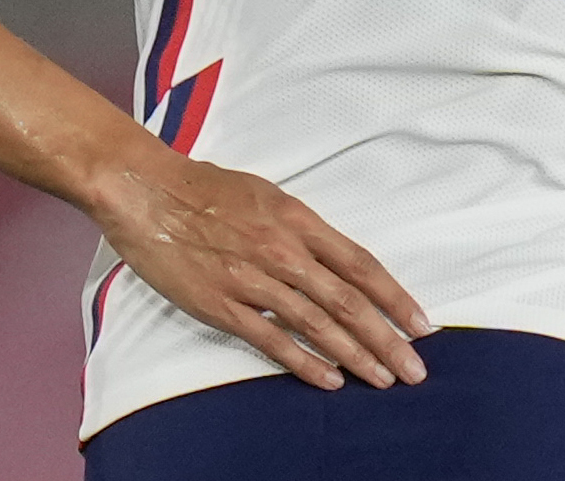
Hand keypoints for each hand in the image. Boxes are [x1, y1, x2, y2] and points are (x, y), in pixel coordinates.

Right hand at [89, 143, 431, 391]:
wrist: (142, 189)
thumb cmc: (199, 186)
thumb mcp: (263, 192)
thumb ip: (298, 226)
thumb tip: (331, 257)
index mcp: (294, 219)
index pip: (359, 264)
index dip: (395, 297)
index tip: (421, 324)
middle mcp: (281, 250)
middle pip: (348, 301)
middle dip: (387, 339)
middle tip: (414, 369)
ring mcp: (251, 279)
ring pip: (317, 324)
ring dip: (355, 355)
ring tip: (381, 379)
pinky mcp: (221, 303)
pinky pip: (271, 339)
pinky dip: (304, 362)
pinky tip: (329, 379)